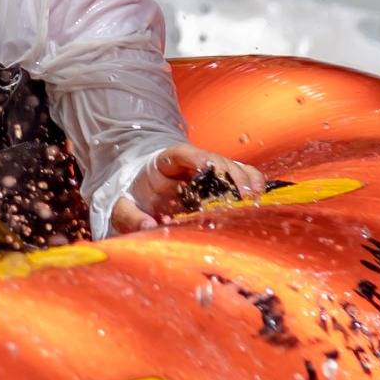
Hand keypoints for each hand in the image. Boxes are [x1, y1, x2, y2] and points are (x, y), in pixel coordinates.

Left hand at [106, 145, 264, 233]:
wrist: (140, 192)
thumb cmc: (132, 198)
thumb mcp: (121, 208)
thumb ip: (130, 216)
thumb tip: (149, 226)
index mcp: (162, 163)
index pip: (180, 153)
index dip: (196, 158)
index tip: (207, 167)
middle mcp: (188, 164)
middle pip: (213, 159)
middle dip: (228, 174)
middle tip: (241, 194)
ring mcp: (206, 171)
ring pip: (230, 167)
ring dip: (244, 180)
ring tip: (253, 199)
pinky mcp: (219, 182)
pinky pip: (240, 177)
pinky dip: (252, 184)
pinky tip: (258, 198)